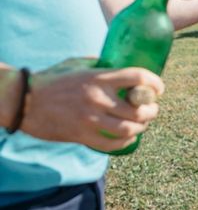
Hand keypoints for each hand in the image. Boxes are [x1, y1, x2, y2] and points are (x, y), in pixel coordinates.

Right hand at [20, 60, 163, 151]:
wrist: (25, 101)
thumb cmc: (53, 79)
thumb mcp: (79, 65)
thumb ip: (101, 66)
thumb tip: (122, 67)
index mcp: (99, 78)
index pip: (137, 77)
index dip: (154, 82)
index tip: (159, 88)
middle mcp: (98, 98)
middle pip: (139, 109)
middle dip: (152, 110)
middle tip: (153, 109)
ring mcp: (90, 119)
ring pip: (129, 129)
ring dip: (142, 127)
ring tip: (143, 123)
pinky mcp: (81, 136)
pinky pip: (111, 144)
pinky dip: (126, 142)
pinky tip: (129, 137)